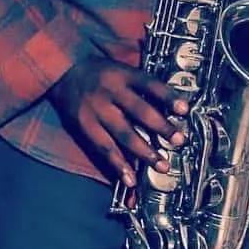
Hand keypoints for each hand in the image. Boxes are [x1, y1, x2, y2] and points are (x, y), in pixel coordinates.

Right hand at [49, 57, 188, 185]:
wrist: (63, 72)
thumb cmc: (101, 73)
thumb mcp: (122, 69)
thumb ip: (142, 86)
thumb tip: (170, 106)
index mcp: (123, 74)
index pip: (150, 84)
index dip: (169, 97)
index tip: (185, 109)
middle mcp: (111, 91)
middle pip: (140, 110)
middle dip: (161, 127)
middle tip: (179, 140)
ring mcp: (97, 110)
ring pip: (124, 134)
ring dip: (145, 152)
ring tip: (161, 165)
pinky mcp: (85, 127)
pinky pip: (104, 148)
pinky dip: (118, 165)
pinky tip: (130, 179)